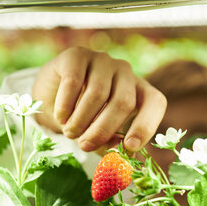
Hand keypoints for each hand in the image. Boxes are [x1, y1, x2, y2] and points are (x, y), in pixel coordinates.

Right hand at [32, 47, 166, 152]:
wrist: (51, 94)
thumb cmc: (85, 118)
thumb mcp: (101, 133)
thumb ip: (113, 142)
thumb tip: (121, 150)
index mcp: (140, 91)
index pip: (155, 102)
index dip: (146, 125)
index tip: (129, 146)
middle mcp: (126, 72)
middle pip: (123, 102)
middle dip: (103, 129)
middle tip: (85, 146)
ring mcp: (103, 60)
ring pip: (98, 93)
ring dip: (81, 119)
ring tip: (70, 133)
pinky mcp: (77, 55)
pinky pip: (74, 81)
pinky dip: (66, 104)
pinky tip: (61, 117)